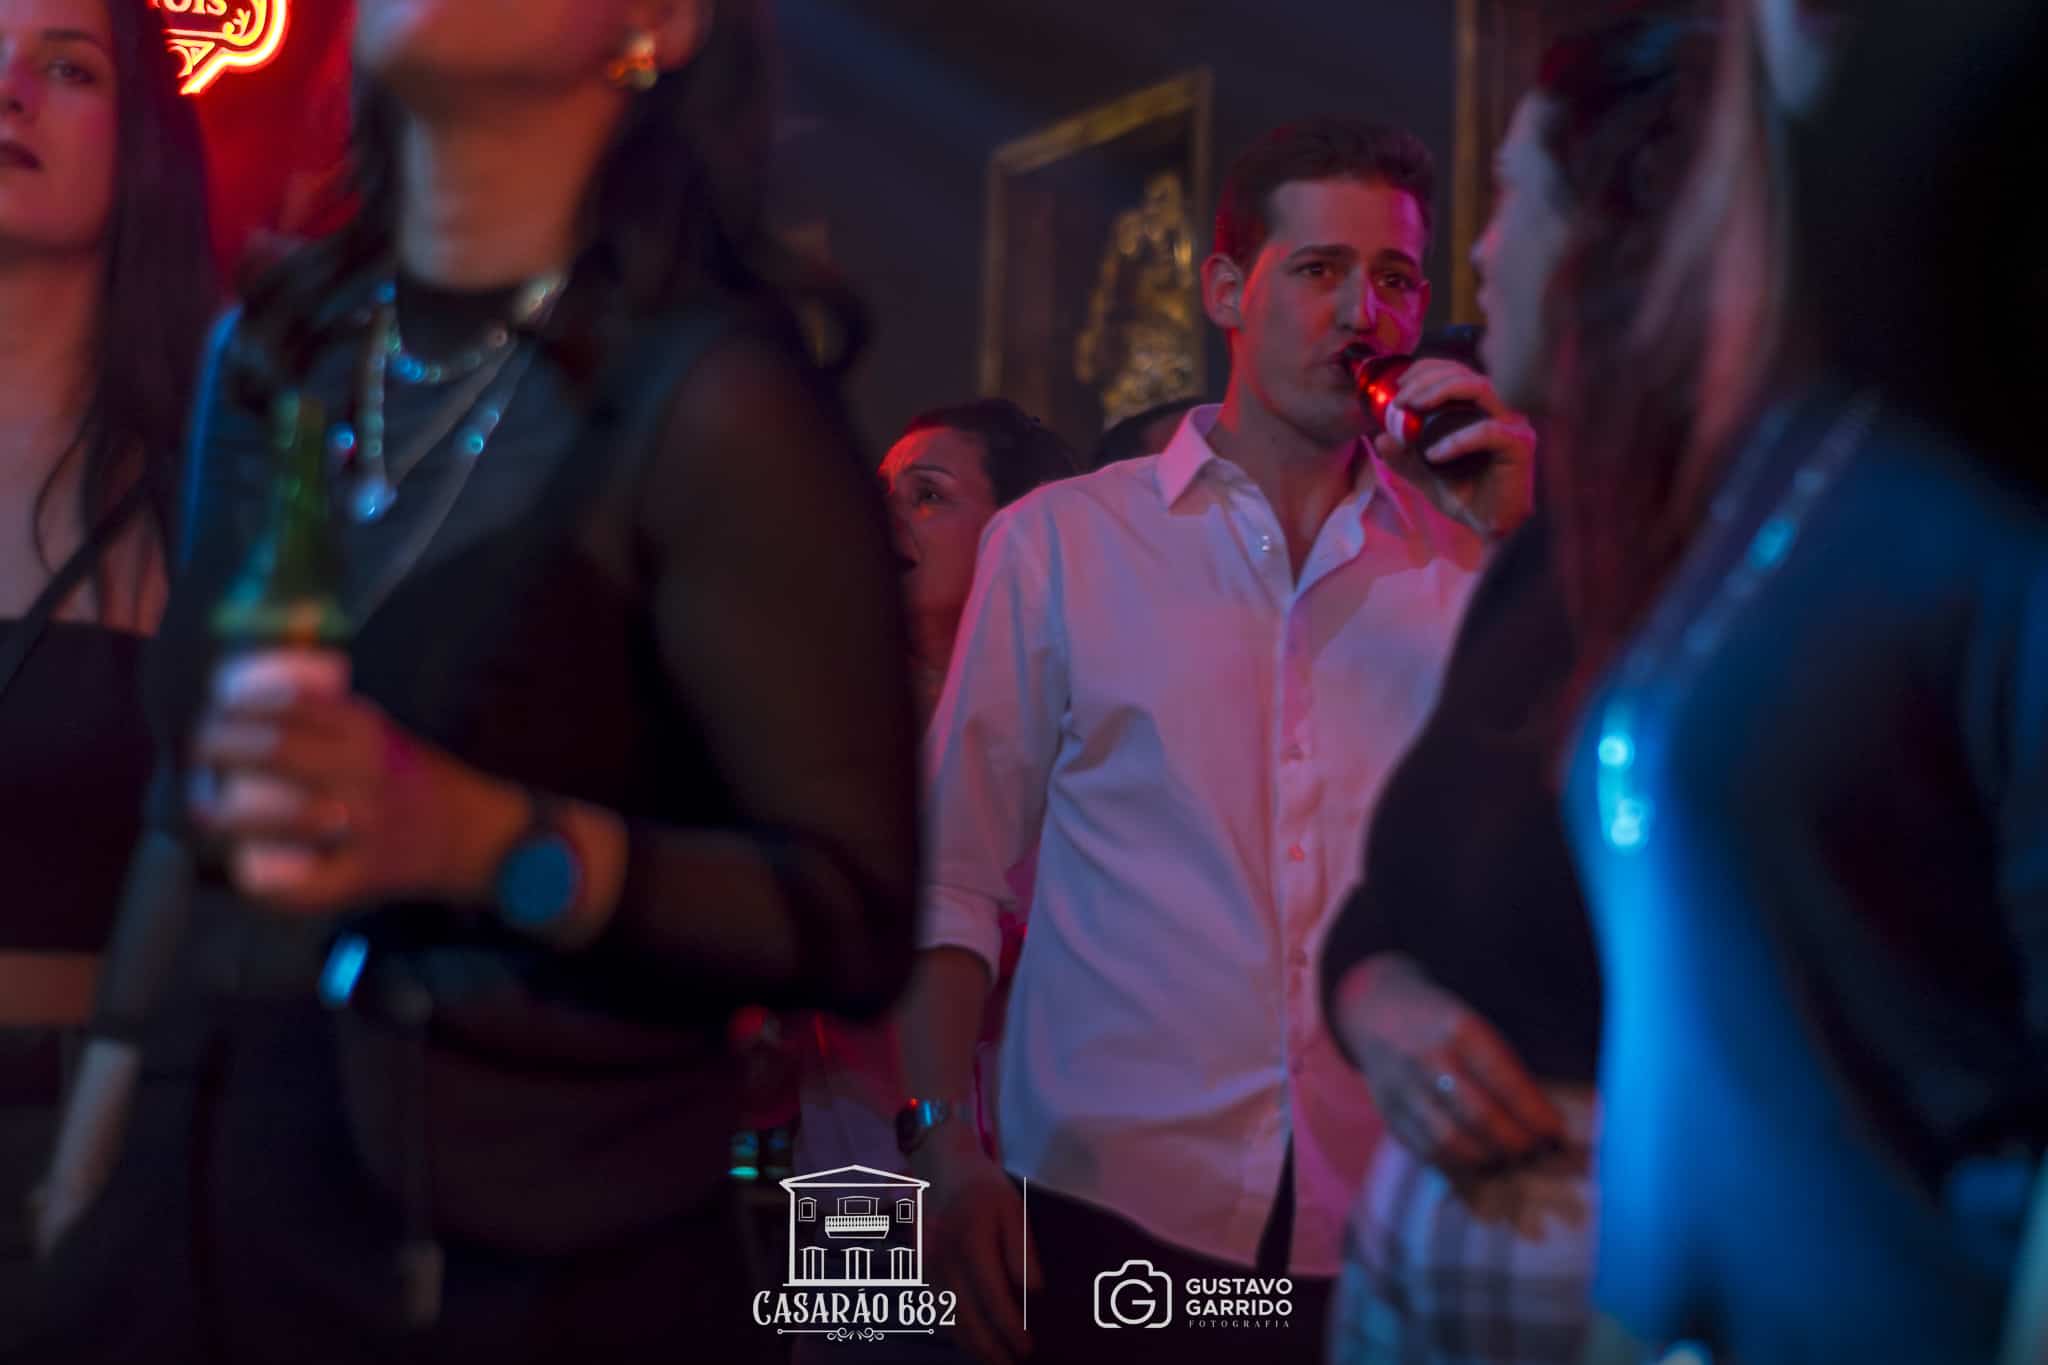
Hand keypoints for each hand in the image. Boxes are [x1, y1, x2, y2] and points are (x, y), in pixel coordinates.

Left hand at [189, 669, 525, 914]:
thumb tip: (238, 705)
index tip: (213, 711)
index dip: (237, 705)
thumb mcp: (378, 735)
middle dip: (218, 749)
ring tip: (204, 812)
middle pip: (277, 752)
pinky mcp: (367, 874)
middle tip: (198, 754)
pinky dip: (269, 885)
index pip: (290, 703)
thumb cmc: (409, 780)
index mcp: (370, 731)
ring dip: (229, 817)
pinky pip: (309, 884)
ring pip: (286, 819)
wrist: (470, 833)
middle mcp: (369, 772)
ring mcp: (368, 826)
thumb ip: (322, 721)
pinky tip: (242, 874)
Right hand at [913, 1128, 1040, 1362]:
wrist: (938, 1164)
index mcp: (972, 1241)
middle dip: (990, 1347)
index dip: (1010, 1327)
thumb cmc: (984, 1187)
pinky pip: (936, 1309)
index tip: (1027, 1346)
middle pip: (967, 1316)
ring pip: (948, 1319)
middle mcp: (944, 1259)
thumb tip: (1033, 1294)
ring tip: (994, 1361)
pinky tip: (970, 1342)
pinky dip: (954, 1331)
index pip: (993, 1297)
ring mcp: (928, 1267)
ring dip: (971, 1345)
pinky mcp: (920, 1271)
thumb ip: (1022, 1252)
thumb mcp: (1013, 1209)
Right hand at [1339, 953, 1564, 1176]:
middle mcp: (1428, 1059)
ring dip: (1488, 1158)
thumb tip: (1544, 1121)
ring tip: (1507, 1157)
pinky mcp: (1389, 1113)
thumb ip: (1506, 1070)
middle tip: (1535, 1150)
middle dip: (1516, 1142)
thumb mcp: (1476, 1027)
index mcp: (1459, 1030)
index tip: (1557, 1134)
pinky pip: (1427, 1151)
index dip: (1535, 1115)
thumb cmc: (1442, 1022)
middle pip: (1480, 1117)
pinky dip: (1458, 1163)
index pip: (1505, 1082)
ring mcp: (1403, 1089)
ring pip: (1451, 1141)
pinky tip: (1477, 1158)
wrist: (1376, 1011)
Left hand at [1374, 358, 1537, 539]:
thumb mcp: (1423, 472)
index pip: (1455, 371)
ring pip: (1480, 388)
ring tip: (1413, 409)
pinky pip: (1488, 431)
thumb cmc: (1463, 493)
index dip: (1426, 369)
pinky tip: (1433, 455)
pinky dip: (1457, 439)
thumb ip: (1403, 455)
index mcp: (1480, 407)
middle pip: (1465, 374)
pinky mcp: (1520, 444)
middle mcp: (1500, 409)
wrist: (1488, 525)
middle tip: (1399, 400)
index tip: (1398, 384)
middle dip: (1427, 380)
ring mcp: (1513, 423)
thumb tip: (1380, 437)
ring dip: (1442, 392)